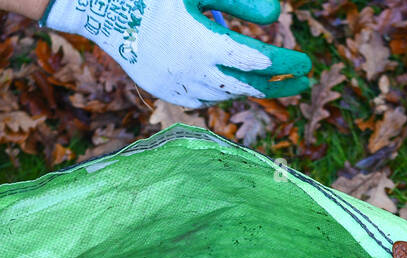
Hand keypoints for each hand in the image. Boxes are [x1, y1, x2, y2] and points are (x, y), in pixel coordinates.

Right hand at [42, 0, 310, 106]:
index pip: (259, 62)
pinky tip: (229, 82)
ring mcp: (175, 86)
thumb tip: (278, 16)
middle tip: (302, 81)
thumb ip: (240, 1)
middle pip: (247, 87)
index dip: (287, 64)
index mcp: (203, 45)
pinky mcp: (162, 90)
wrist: (99, 7)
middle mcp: (191, 73)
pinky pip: (201, 98)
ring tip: (267, 79)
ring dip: (247, 86)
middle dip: (278, 85)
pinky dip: (219, 91)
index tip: (307, 63)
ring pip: (224, 95)